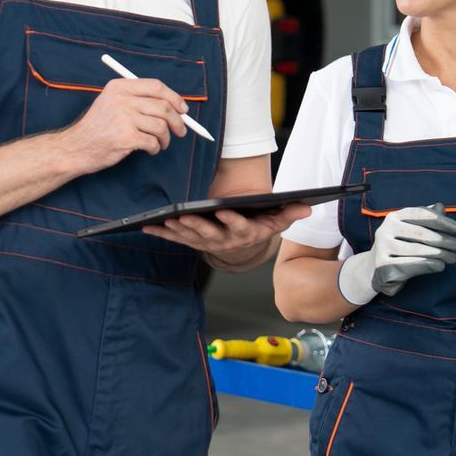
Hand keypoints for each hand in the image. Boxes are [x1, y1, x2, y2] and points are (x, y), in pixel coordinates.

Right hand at [60, 78, 188, 171]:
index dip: (174, 98)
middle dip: (178, 121)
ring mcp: (124, 118)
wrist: (77, 147)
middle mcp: (122, 99)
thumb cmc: (98, 127)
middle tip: (181, 131)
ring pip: (161, 126)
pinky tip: (149, 150)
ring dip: (166, 138)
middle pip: (163, 106)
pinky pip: (153, 142)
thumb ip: (137, 99)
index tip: (183, 109)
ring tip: (160, 143)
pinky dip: (156, 148)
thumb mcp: (111, 102)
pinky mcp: (126, 137)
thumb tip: (174, 106)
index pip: (156, 86)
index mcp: (120, 87)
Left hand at [146, 202, 313, 268]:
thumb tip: (308, 206)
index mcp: (245, 233)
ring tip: (165, 219)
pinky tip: (148, 225)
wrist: (243, 249)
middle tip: (185, 215)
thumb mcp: (276, 221)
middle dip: (197, 225)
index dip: (232, 220)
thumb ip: (289, 213)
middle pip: (210, 234)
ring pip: (190, 237)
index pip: (239, 227)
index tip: (225, 210)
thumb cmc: (258, 226)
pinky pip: (175, 238)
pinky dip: (161, 232)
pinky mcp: (192, 241)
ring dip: (177, 229)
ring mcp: (206, 243)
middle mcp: (224, 241)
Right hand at [336, 205, 455, 307]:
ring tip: (454, 258)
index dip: (440, 220)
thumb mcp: (411, 230)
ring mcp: (382, 248)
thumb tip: (441, 207)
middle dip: (444, 240)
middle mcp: (385, 230)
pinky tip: (440, 265)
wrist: (375, 269)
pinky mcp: (383, 266)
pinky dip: (428, 265)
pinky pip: (409, 265)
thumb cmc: (400, 246)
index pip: (420, 214)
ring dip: (440, 254)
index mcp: (394, 217)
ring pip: (417, 250)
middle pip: (420, 233)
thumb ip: (425, 219)